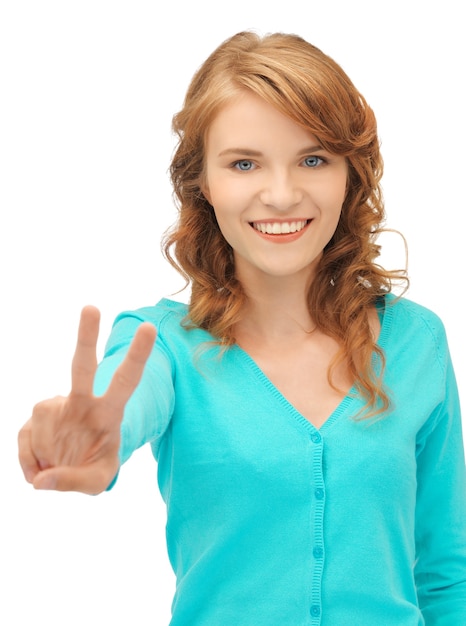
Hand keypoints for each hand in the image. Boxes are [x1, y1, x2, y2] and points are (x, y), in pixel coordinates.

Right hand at [18, 306, 155, 493]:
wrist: (71, 468)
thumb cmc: (94, 467)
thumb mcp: (96, 482)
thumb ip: (72, 482)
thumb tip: (40, 480)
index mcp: (109, 412)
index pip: (126, 381)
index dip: (137, 356)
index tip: (149, 328)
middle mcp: (83, 401)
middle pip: (82, 366)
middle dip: (86, 336)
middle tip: (91, 307)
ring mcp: (57, 406)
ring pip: (44, 424)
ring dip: (46, 455)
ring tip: (57, 468)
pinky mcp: (34, 417)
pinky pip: (25, 440)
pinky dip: (30, 461)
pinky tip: (41, 466)